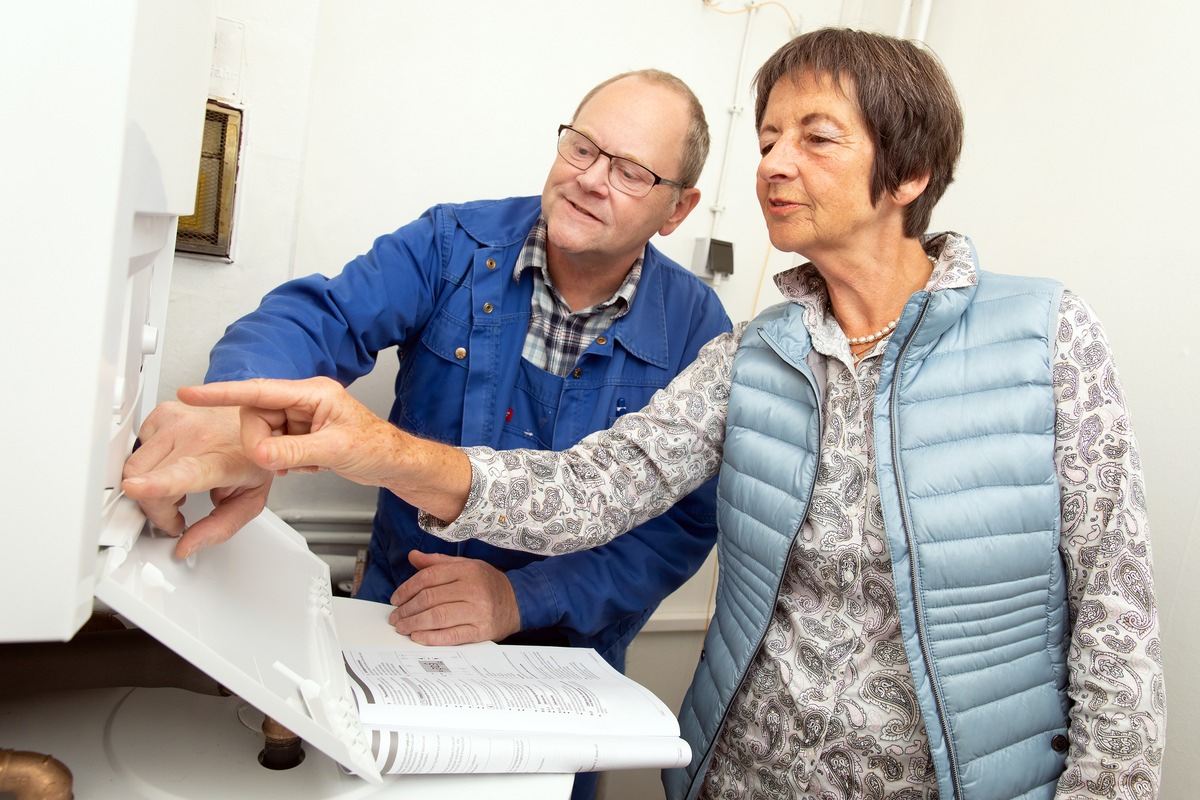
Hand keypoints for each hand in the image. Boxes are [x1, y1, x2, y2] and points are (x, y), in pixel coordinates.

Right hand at [121, 402, 272, 558]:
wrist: (260, 418)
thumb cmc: (254, 456)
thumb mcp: (251, 499)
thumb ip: (220, 528)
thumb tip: (186, 545)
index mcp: (222, 460)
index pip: (185, 473)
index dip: (156, 484)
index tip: (136, 489)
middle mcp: (198, 435)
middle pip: (145, 481)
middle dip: (155, 508)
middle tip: (175, 513)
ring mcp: (178, 420)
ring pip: (134, 467)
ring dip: (148, 487)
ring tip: (176, 487)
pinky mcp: (163, 412)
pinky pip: (137, 448)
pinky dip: (149, 464)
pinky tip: (172, 464)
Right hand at [176, 377, 472, 522]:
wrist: (393, 463)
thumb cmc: (377, 447)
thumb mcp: (335, 451)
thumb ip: (294, 451)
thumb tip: (262, 452)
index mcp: (312, 393)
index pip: (258, 391)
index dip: (221, 392)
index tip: (191, 392)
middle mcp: (303, 401)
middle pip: (254, 416)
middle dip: (261, 443)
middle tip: (282, 460)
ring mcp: (301, 418)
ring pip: (262, 434)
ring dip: (274, 454)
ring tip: (303, 462)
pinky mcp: (300, 434)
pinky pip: (273, 445)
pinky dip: (282, 459)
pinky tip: (305, 464)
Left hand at [388, 551, 520, 644]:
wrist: (518, 601)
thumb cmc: (487, 583)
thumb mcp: (466, 565)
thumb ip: (438, 562)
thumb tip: (413, 557)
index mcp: (466, 570)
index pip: (429, 577)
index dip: (407, 588)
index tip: (395, 599)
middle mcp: (472, 589)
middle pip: (430, 598)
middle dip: (407, 609)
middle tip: (395, 617)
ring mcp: (478, 611)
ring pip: (438, 617)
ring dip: (415, 623)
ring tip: (402, 627)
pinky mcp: (481, 631)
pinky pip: (451, 635)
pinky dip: (432, 638)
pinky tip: (418, 637)